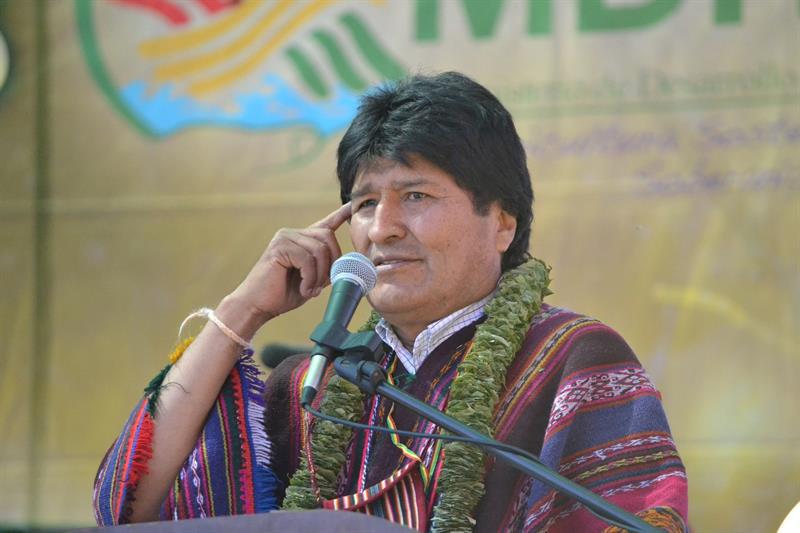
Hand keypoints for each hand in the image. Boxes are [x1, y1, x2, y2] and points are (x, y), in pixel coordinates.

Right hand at [224, 203, 351, 330]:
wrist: (257, 306)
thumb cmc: (283, 295)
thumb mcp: (312, 280)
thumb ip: (325, 268)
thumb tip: (345, 264)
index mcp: (301, 240)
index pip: (324, 225)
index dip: (339, 216)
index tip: (351, 206)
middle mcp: (292, 234)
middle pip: (328, 237)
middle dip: (332, 263)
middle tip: (322, 285)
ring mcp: (284, 238)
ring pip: (320, 250)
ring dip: (320, 275)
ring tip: (310, 290)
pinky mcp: (279, 247)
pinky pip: (307, 259)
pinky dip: (310, 278)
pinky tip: (304, 290)